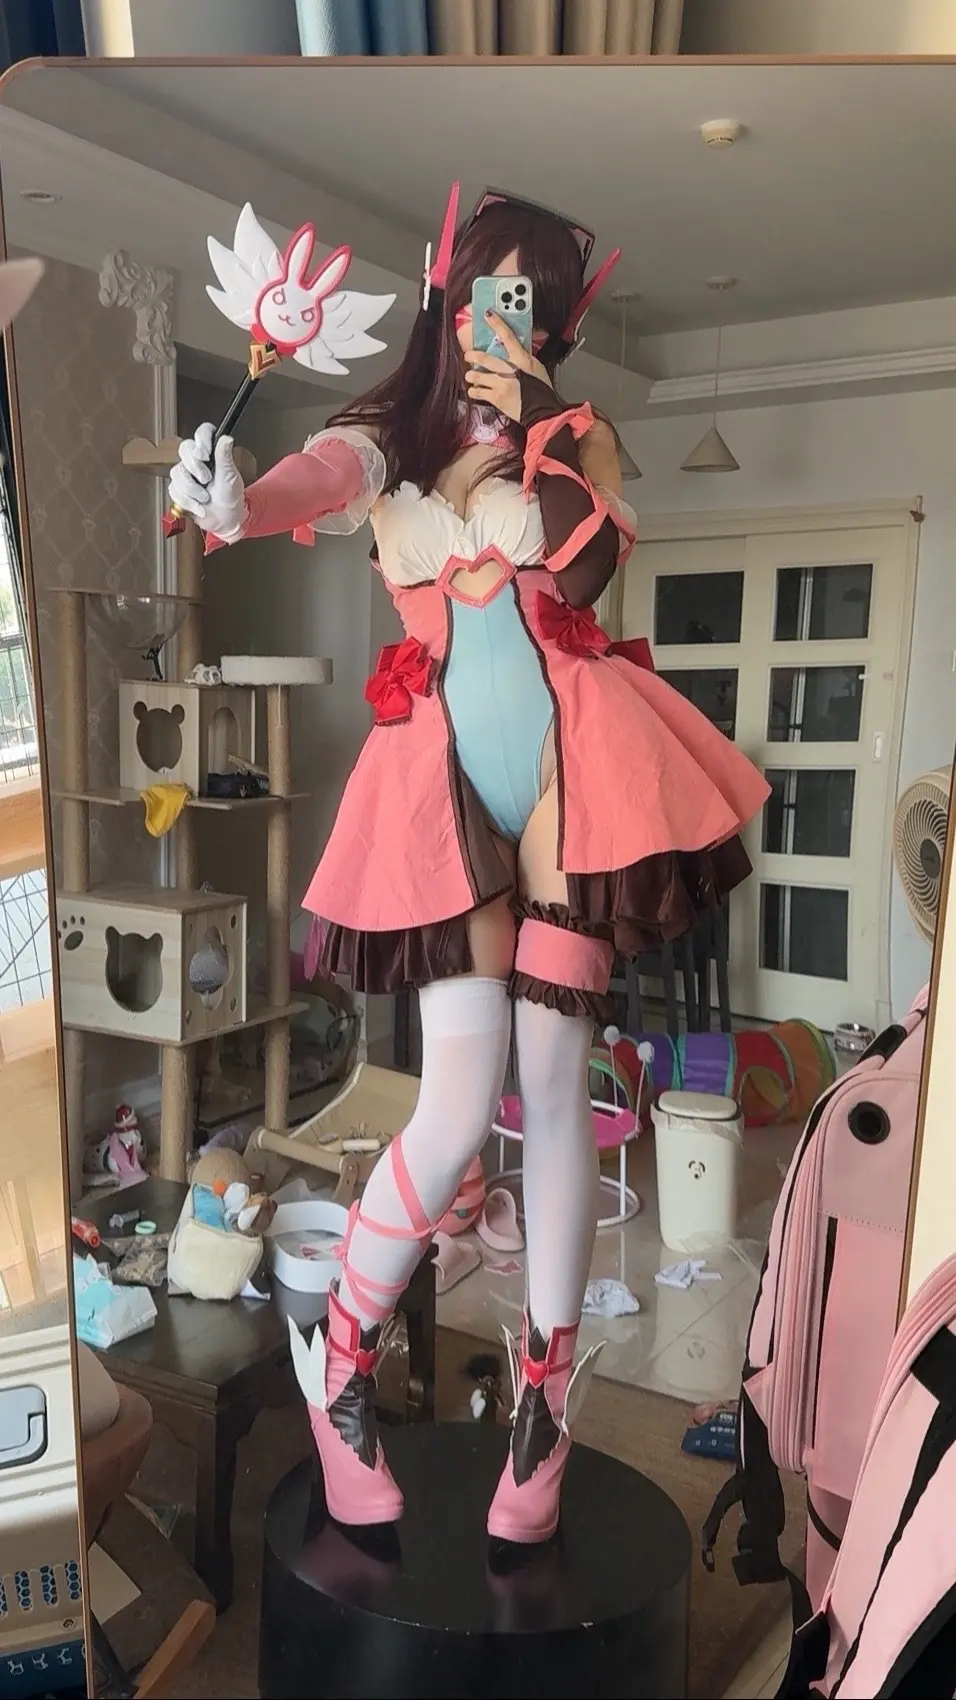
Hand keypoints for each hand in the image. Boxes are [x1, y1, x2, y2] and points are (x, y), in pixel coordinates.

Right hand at [168, 424, 245, 541]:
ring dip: (192, 489)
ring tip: (205, 498)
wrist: (225, 519)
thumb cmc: (231, 496)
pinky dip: (188, 502)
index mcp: (211, 453)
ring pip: (177, 472)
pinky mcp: (179, 489)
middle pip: (184, 448)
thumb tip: (226, 438)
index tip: (205, 454)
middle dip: (194, 467)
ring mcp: (186, 474)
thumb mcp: (230, 475)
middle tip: (206, 479)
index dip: (201, 439)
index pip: (202, 433)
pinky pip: (174, 490)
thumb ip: (225, 456)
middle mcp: (196, 460)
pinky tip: (199, 507)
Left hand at [463, 312, 552, 422]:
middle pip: (484, 358)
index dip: (497, 324)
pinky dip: (475, 391)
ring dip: (471, 376)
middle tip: (468, 355)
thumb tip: (515, 350)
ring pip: (477, 376)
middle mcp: (509, 370)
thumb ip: (523, 359)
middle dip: (472, 356)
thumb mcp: (536, 368)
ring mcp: (501, 384)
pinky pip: (478, 392)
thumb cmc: (542, 391)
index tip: (488, 315)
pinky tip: (475, 391)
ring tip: (470, 377)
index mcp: (521, 359)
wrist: (541, 411)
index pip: (508, 337)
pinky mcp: (496, 398)